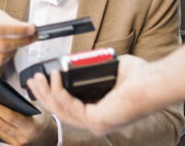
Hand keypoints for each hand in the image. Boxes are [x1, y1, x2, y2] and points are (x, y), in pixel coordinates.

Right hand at [0, 5, 34, 70]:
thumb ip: (10, 21)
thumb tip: (30, 29)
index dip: (18, 30)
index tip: (31, 29)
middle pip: (0, 46)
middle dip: (20, 42)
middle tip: (29, 38)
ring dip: (12, 53)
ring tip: (15, 45)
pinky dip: (3, 59)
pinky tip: (4, 51)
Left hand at [0, 99, 56, 145]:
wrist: (51, 137)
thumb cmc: (44, 120)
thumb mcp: (37, 109)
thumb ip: (22, 103)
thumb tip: (3, 95)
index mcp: (30, 127)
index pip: (11, 117)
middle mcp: (22, 137)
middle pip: (0, 125)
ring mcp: (17, 143)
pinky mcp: (12, 145)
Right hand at [27, 55, 153, 135]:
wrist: (152, 82)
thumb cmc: (139, 78)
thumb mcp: (107, 72)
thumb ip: (91, 70)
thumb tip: (74, 62)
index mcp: (99, 113)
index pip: (68, 109)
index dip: (50, 97)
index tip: (40, 83)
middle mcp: (96, 122)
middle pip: (59, 111)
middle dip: (42, 95)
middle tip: (32, 81)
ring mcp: (96, 124)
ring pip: (61, 110)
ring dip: (46, 93)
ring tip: (38, 77)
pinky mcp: (96, 119)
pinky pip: (70, 105)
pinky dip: (59, 90)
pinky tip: (55, 77)